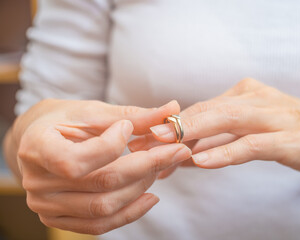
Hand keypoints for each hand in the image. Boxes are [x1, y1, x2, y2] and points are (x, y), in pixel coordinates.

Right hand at [7, 99, 190, 233]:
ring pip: (104, 208)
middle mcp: (36, 182)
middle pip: (100, 184)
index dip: (112, 145)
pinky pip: (98, 225)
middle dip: (146, 167)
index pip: (76, 161)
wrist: (40, 140)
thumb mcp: (93, 112)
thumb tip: (173, 110)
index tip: (129, 128)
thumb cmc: (66, 120)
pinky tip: (150, 197)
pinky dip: (129, 213)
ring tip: (160, 169)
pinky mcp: (58, 218)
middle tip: (175, 151)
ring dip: (141, 189)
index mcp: (36, 147)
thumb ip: (132, 115)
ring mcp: (46, 205)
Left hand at [131, 78, 299, 176]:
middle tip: (141, 141)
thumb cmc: (295, 133)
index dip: (171, 125)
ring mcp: (273, 117)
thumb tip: (186, 154)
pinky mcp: (289, 138)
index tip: (145, 141)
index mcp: (244, 96)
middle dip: (172, 127)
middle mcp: (255, 100)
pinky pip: (251, 144)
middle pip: (205, 111)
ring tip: (161, 147)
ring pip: (224, 121)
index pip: (200, 109)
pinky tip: (201, 160)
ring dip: (190, 134)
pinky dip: (225, 152)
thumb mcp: (253, 132)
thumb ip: (221, 140)